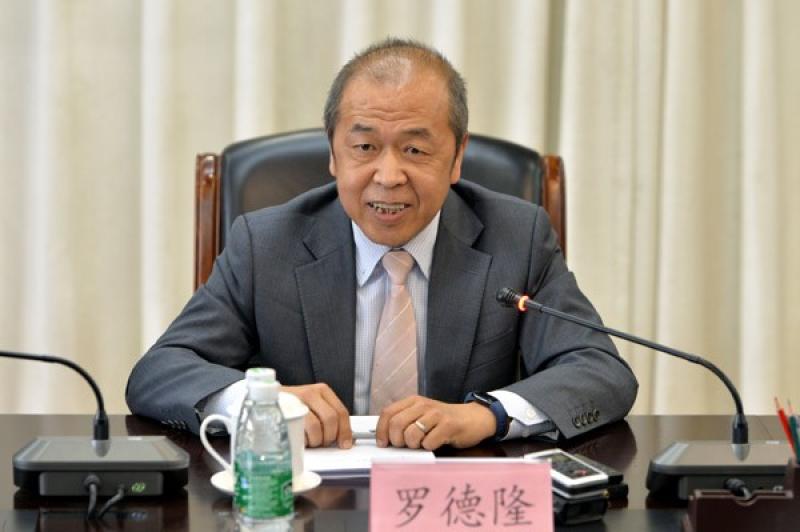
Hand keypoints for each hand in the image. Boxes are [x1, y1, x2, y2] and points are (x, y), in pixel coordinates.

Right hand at [281, 383, 351, 448]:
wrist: (266, 400)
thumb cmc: (292, 406)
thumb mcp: (314, 406)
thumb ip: (328, 418)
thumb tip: (344, 439)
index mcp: (322, 391)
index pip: (341, 412)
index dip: (345, 431)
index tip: (344, 443)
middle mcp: (310, 392)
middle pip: (330, 419)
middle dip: (328, 437)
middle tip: (321, 442)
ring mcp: (296, 400)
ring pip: (315, 427)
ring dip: (314, 440)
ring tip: (308, 440)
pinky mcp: (283, 411)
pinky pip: (298, 431)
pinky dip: (300, 440)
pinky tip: (297, 437)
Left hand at [374, 395, 495, 450]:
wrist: (474, 418)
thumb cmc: (445, 420)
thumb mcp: (422, 415)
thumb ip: (405, 422)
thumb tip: (385, 439)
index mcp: (413, 401)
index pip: (388, 413)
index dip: (382, 430)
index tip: (383, 443)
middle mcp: (423, 405)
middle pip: (397, 424)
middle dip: (397, 440)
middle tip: (405, 446)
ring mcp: (436, 415)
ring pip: (411, 434)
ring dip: (413, 445)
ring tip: (422, 444)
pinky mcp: (448, 426)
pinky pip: (429, 443)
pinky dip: (429, 448)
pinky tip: (436, 443)